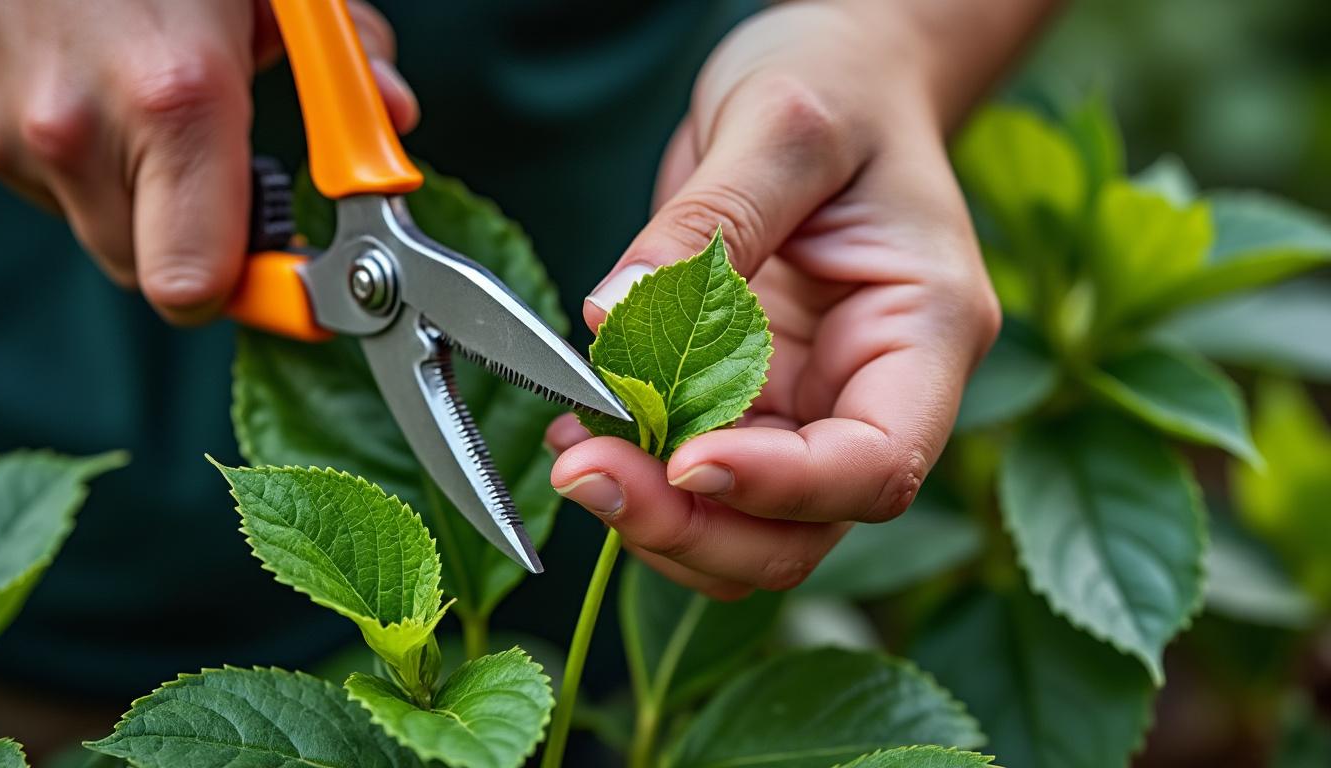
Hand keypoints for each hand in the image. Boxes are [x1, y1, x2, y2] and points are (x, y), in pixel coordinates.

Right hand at [0, 0, 415, 322]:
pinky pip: (55, 192)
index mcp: (177, 100)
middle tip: (233, 188)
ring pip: (104, 235)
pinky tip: (109, 99)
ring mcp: (14, 132)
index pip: (197, 287)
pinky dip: (92, 168)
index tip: (293, 279)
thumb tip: (394, 119)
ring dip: (145, 203)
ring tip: (162, 115)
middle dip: (206, 248)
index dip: (254, 293)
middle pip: (156, 277)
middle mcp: (81, 129)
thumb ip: (348, 58)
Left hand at [548, 0, 1007, 599]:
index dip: (782, 485)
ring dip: (658, 519)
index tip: (686, 460)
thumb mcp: (781, 126)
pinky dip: (638, 479)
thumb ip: (705, 225)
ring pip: (747, 531)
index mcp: (926, 332)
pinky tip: (583, 429)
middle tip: (586, 474)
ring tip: (574, 453)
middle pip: (803, 529)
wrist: (838, 76)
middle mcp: (875, 392)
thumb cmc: (842, 84)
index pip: (876, 463)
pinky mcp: (751, 401)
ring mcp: (810, 406)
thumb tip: (613, 316)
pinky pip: (697, 478)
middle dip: (695, 526)